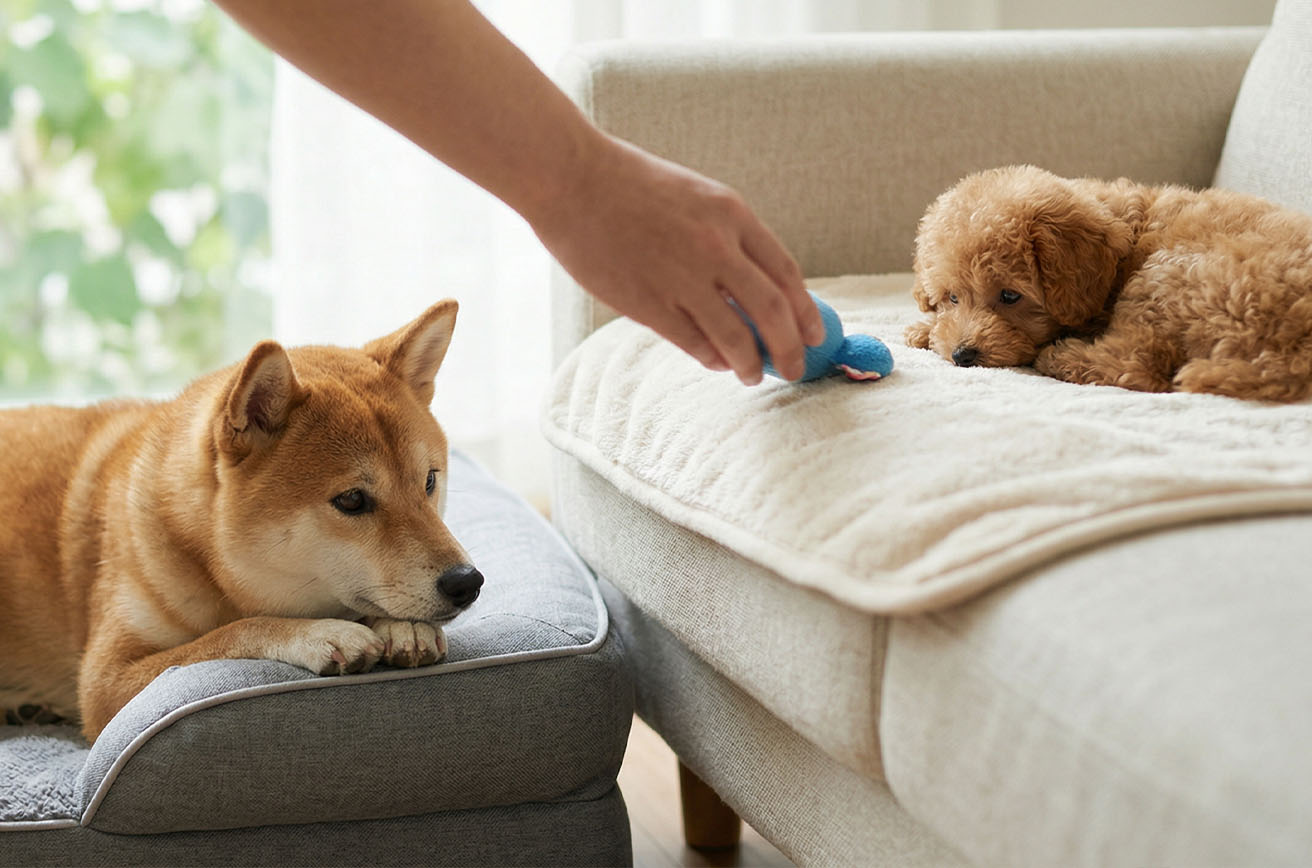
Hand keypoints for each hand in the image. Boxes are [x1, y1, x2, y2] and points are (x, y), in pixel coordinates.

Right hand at [531, 135, 824, 383]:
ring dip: (750, 364)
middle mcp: (714, 246)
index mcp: (731, 213)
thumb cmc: (629, 185)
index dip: (805, 311)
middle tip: (795, 367)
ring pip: (735, 337)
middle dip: (790, 347)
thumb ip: (725, 236)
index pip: (786, 272)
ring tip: (752, 375)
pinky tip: (714, 363)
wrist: (571, 179)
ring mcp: (681, 277)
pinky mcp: (648, 303)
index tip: (814, 334)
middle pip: (772, 311)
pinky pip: (693, 343)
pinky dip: (711, 359)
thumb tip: (752, 288)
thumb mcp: (695, 196)